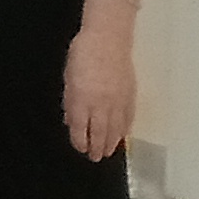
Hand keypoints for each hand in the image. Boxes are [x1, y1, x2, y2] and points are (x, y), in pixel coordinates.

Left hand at [66, 18, 138, 159]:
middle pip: (100, 133)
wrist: (108, 40)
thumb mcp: (68, 79)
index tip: (80, 148)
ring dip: (112, 143)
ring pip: (116, 128)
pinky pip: (128, 118)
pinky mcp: (130, 95)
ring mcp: (118, 100)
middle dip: (97, 148)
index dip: (80, 141)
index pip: (81, 128)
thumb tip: (72, 122)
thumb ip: (70, 103)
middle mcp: (102, 103)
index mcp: (82, 99)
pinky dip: (124, 129)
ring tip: (107, 153)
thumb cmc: (82, 55)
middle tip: (95, 158)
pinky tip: (122, 136)